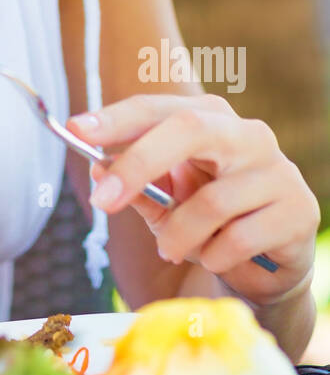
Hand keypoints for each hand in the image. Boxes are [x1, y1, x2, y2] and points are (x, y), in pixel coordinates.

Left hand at [67, 93, 320, 306]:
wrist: (267, 266)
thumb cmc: (210, 222)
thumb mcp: (166, 202)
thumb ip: (135, 184)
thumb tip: (97, 171)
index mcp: (211, 119)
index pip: (159, 108)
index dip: (117, 117)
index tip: (76, 130)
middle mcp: (247, 134)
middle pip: (190, 128)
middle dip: (139, 162)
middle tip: (102, 201)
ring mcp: (278, 170)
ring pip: (211, 201)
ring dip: (178, 235)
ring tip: (170, 249)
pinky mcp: (298, 211)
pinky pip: (239, 239)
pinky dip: (213, 257)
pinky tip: (215, 258)